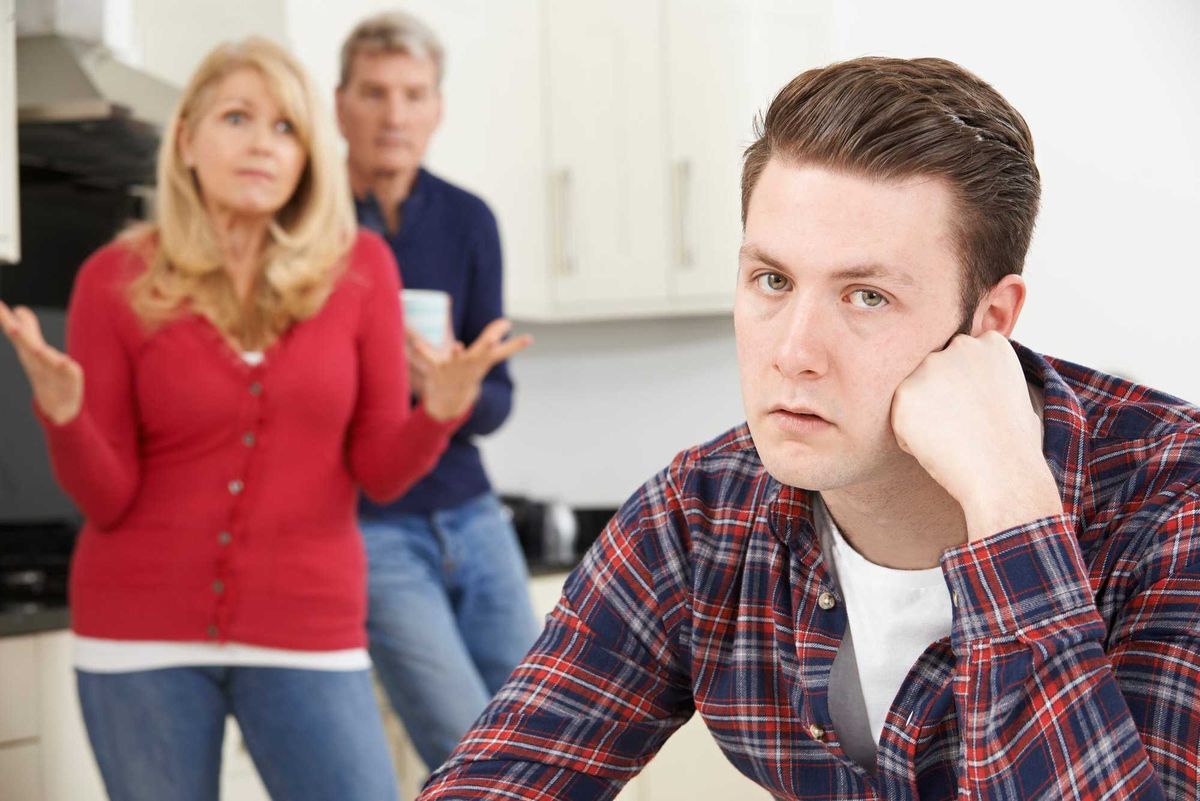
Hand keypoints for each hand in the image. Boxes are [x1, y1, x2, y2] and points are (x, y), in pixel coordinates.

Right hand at [0, 301, 83, 424]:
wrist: (59, 406)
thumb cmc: (45, 373)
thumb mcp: (35, 347)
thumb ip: (29, 328)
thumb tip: (20, 309)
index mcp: (29, 351)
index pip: (16, 332)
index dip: (4, 318)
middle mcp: (38, 360)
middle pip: (27, 345)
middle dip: (19, 335)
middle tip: (12, 327)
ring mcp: (53, 369)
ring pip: (45, 359)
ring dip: (39, 353)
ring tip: (36, 348)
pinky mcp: (71, 377)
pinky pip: (68, 371)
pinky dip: (64, 366)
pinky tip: (64, 362)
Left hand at [412, 318, 531, 421]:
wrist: (449, 402)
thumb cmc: (469, 375)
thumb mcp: (485, 359)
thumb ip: (497, 342)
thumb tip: (508, 322)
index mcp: (483, 361)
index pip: (503, 351)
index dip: (515, 345)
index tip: (529, 338)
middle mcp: (471, 363)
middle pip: (482, 353)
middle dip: (488, 346)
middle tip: (493, 341)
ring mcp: (455, 367)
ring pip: (456, 358)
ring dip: (456, 354)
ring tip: (457, 347)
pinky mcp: (438, 369)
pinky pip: (429, 358)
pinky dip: (422, 351)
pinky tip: (415, 344)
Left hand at [890, 331, 1061, 541]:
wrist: (1003, 475)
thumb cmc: (1013, 446)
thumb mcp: (1013, 394)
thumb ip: (985, 375)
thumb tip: (965, 379)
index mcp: (991, 343)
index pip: (960, 358)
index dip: (965, 388)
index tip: (977, 410)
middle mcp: (959, 347)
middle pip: (934, 371)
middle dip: (940, 397)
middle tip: (962, 427)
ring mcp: (931, 367)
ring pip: (915, 393)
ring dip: (924, 415)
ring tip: (952, 437)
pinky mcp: (905, 392)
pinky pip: (899, 417)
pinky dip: (910, 437)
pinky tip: (936, 447)